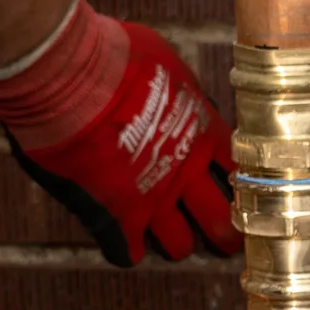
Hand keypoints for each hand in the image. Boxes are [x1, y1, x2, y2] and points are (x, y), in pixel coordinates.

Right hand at [0, 3, 240, 266]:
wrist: (67, 76)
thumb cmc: (112, 56)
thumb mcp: (164, 63)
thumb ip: (177, 91)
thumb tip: (174, 91)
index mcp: (203, 133)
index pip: (242, 174)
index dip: (239, 186)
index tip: (232, 191)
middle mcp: (185, 173)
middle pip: (223, 224)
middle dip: (222, 232)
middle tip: (215, 232)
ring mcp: (151, 200)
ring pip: (179, 247)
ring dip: (172, 241)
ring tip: (160, 232)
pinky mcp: (113, 217)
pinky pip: (128, 254)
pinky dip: (125, 248)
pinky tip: (119, 235)